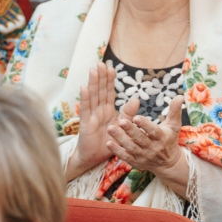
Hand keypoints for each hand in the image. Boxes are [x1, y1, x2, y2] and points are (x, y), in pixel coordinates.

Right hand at [67, 62, 118, 180]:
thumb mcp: (122, 128)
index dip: (109, 80)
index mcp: (107, 111)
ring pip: (92, 96)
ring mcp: (91, 116)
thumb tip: (136, 99)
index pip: (109, 93)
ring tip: (93, 70)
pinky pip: (86, 109)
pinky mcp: (85, 124)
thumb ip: (128, 114)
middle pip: (100, 91)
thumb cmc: (107, 143)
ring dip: (93, 83)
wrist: (94, 159)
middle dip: (100, 77)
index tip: (111, 67)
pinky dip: (85, 98)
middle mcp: (98, 111)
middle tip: (101, 63)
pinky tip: (84, 87)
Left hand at [107, 95, 186, 176]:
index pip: (153, 131)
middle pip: (140, 139)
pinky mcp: (135, 162)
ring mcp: (143, 156)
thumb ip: (174, 111)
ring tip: (110, 129)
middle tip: (121, 121)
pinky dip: (117, 151)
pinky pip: (125, 157)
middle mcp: (152, 148)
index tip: (136, 117)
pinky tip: (108, 143)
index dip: (145, 125)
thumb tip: (180, 96)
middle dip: (130, 130)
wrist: (168, 164)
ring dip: (120, 139)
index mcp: (162, 137)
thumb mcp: (173, 126)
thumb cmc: (169, 139)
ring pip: (131, 147)